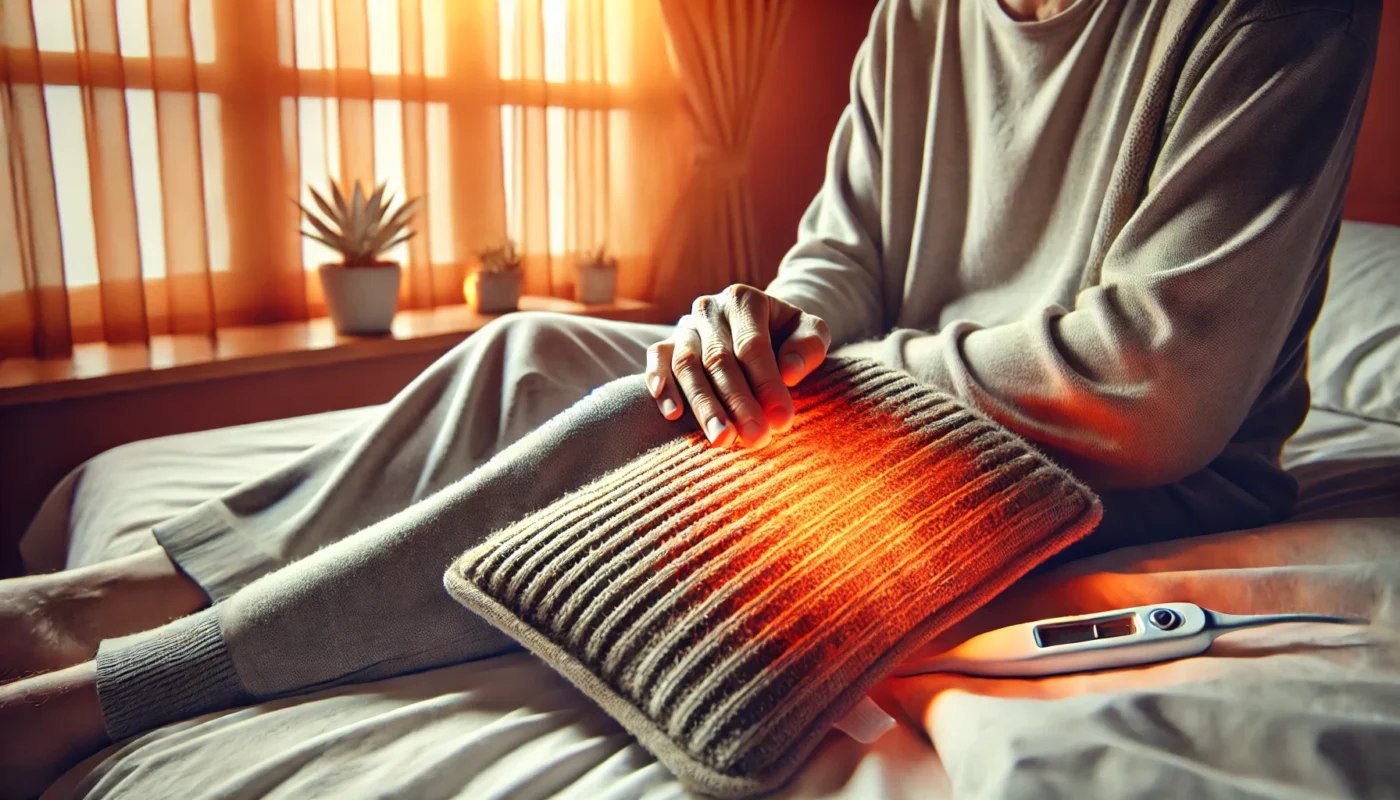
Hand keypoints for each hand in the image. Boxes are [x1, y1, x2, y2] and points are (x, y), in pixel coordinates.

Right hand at [646, 285, 830, 447]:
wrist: (758, 326)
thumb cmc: (786, 336)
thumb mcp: (809, 332)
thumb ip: (808, 346)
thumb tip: (790, 372)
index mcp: (744, 301)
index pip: (752, 345)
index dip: (766, 383)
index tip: (781, 420)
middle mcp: (709, 310)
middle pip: (718, 359)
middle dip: (738, 402)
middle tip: (755, 438)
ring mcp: (684, 327)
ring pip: (687, 365)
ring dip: (703, 405)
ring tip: (721, 438)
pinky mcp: (665, 345)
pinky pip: (658, 361)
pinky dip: (662, 386)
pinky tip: (673, 414)